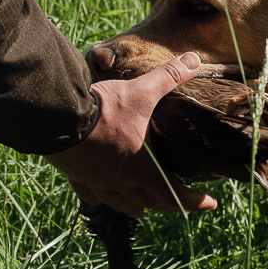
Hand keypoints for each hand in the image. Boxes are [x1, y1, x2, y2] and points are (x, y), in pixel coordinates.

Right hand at [45, 52, 217, 215]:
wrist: (57, 117)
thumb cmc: (104, 109)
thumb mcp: (141, 91)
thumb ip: (169, 76)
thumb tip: (194, 59)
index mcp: (143, 169)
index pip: (176, 195)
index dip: (195, 202)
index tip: (210, 204)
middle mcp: (122, 183)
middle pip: (151, 203)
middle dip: (169, 205)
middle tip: (181, 203)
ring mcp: (98, 182)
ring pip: (121, 203)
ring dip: (136, 206)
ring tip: (142, 208)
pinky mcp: (77, 176)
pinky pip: (91, 195)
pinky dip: (101, 199)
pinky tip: (102, 198)